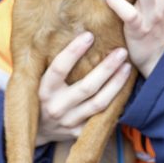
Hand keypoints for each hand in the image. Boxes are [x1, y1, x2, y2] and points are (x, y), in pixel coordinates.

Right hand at [35, 31, 132, 146]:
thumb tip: (72, 29)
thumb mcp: (38, 80)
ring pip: (99, 103)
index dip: (74, 51)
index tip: (89, 35)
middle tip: (122, 51)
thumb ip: (52, 62)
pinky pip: (102, 118)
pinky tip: (126, 90)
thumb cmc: (41, 95)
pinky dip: (116, 103)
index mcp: (43, 90)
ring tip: (128, 67)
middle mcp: (56, 107)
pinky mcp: (79, 133)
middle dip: (107, 68)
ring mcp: (69, 122)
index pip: (59, 68)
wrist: (36, 130)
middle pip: (87, 87)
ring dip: (116, 84)